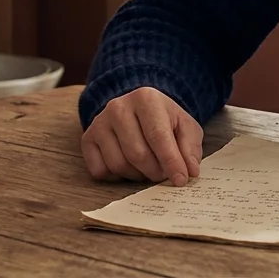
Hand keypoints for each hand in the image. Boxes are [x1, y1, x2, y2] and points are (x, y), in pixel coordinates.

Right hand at [80, 86, 202, 186]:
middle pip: (137, 154)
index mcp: (145, 98)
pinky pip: (100, 170)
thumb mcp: (185, 127)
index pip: (158, 136)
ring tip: (148, 168)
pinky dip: (117, 177)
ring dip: (137, 175)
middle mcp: (118, 107)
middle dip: (155, 171)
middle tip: (163, 175)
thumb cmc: (164, 121)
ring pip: (118, 165)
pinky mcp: (87, 139)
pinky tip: (128, 166)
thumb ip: (190, 147)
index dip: (171, 162)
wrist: (138, 111)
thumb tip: (189, 170)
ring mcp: (99, 122)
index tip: (180, 180)